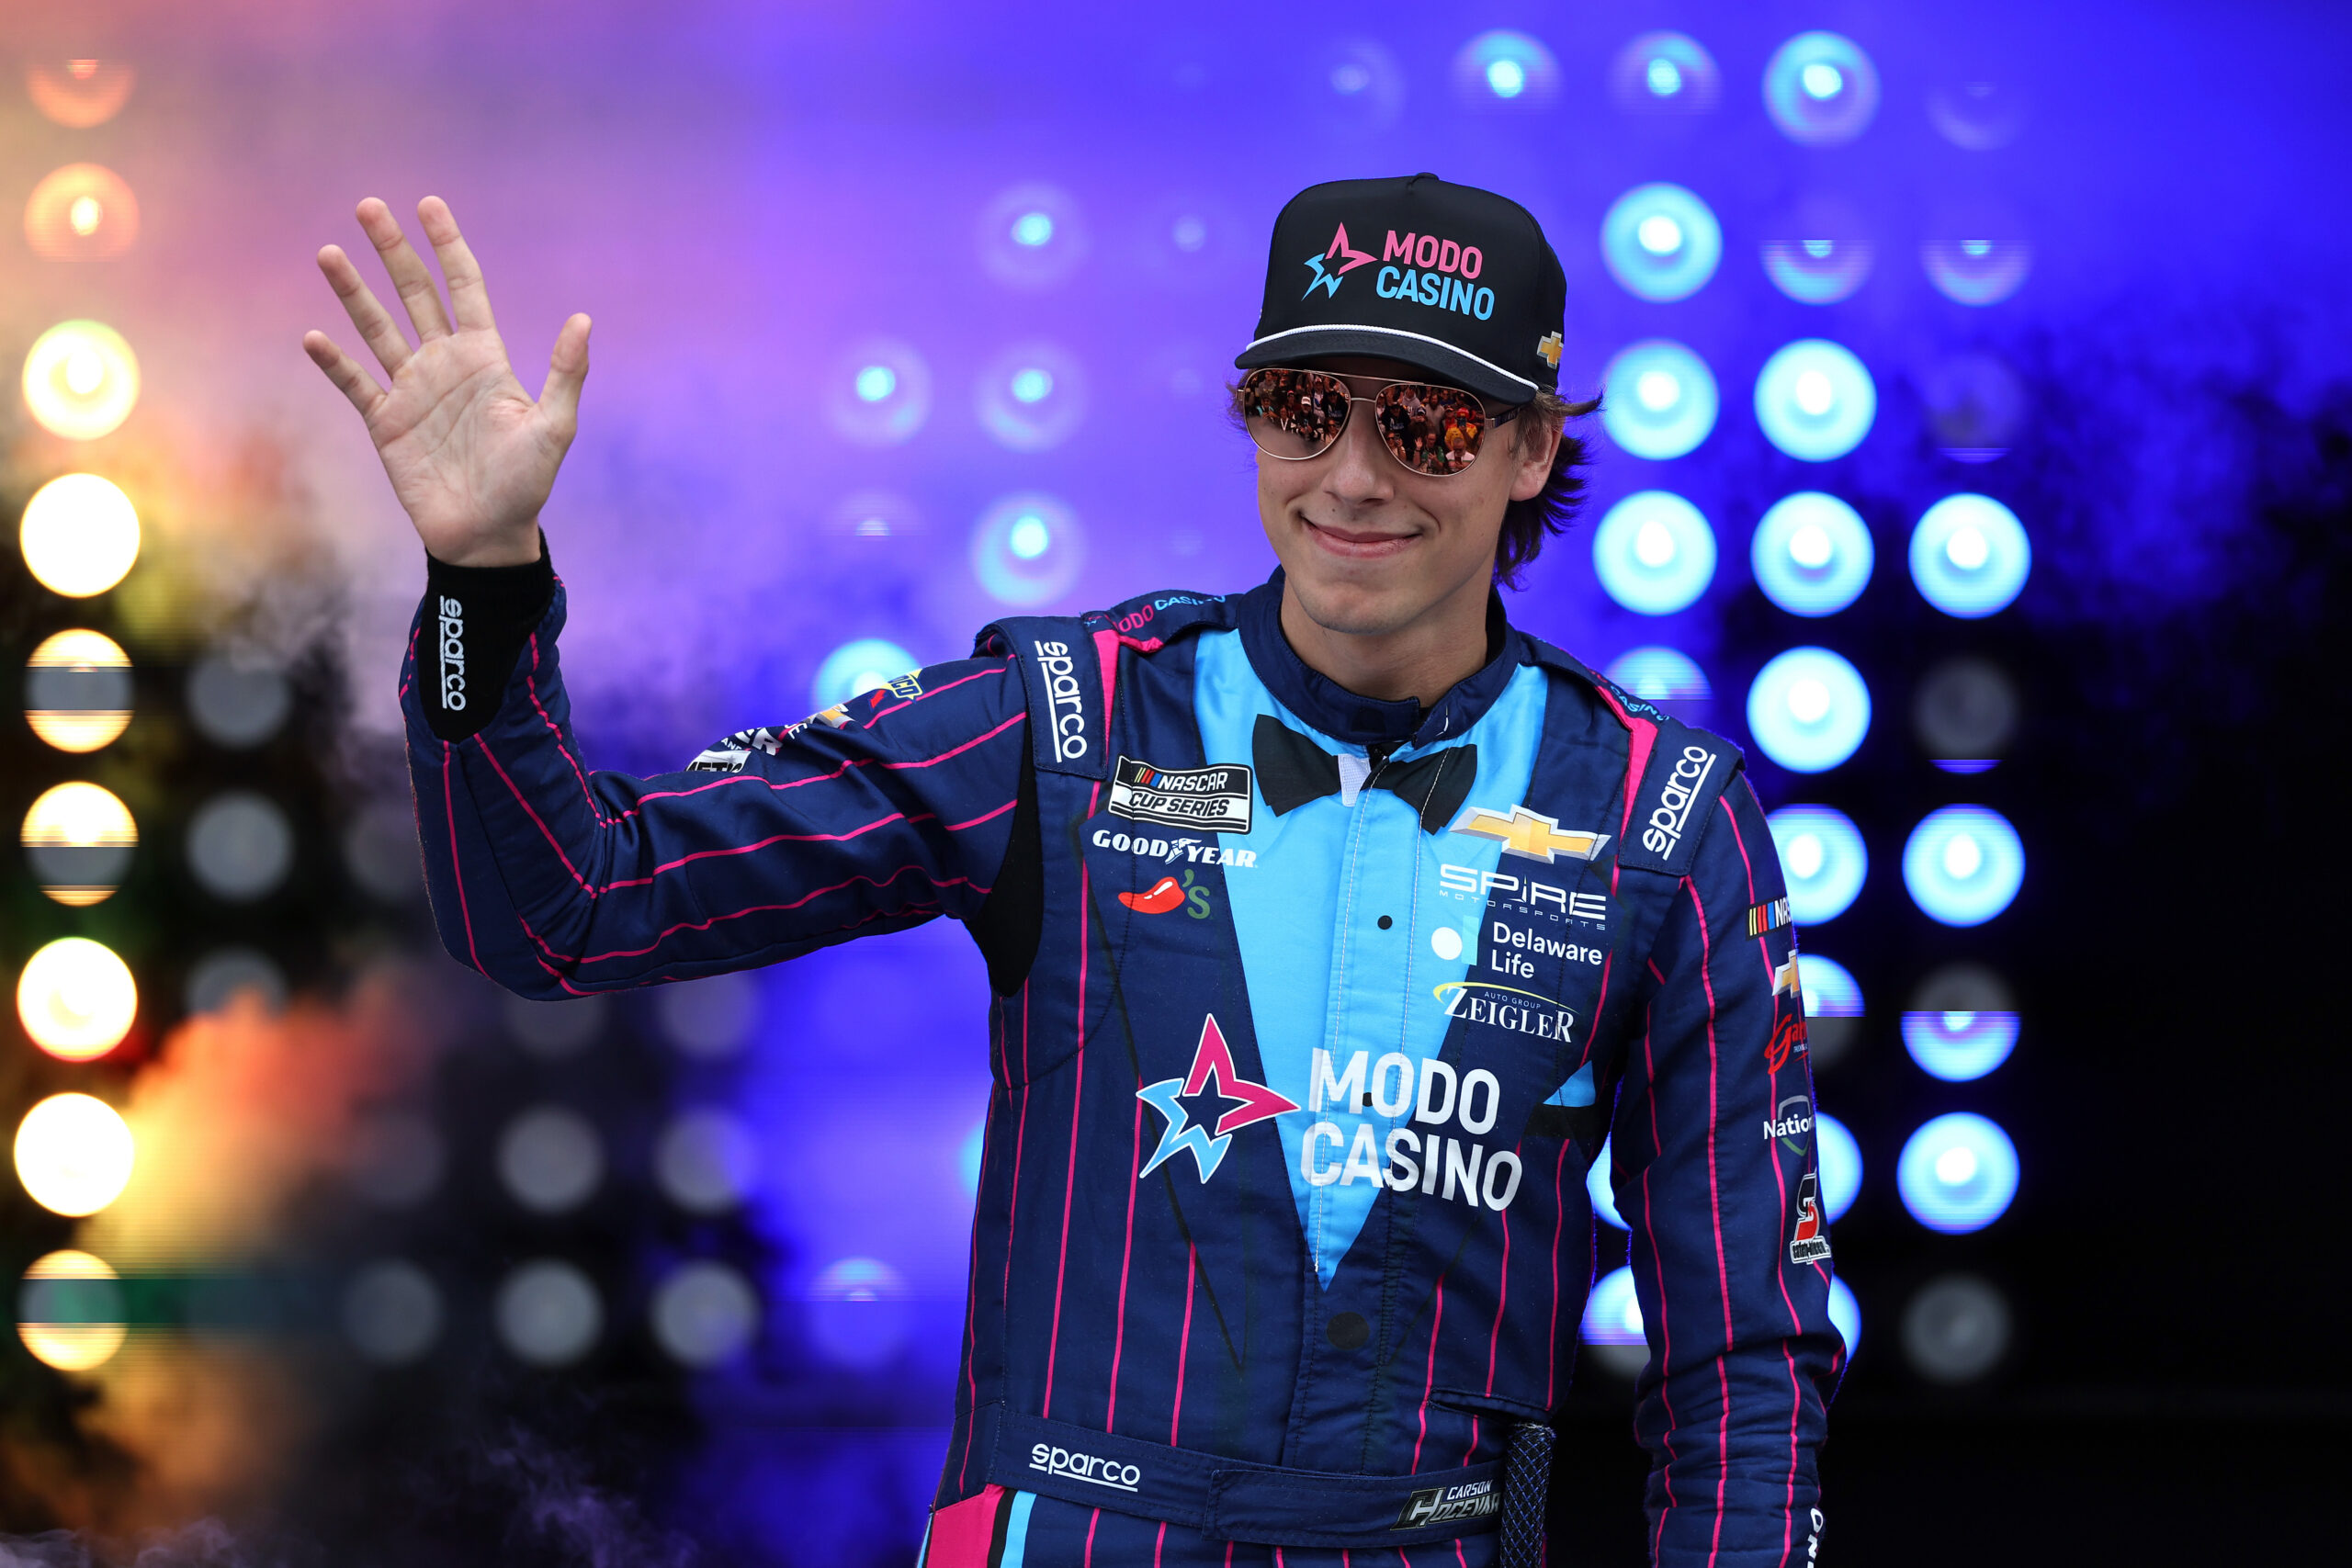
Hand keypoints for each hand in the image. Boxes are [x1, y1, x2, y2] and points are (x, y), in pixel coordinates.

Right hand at [303, 196, 587, 566]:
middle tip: (369, 205)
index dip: (448, 246)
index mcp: (485, 358)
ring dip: (354, 292)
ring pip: (377, 329)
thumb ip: (566, 373)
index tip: (428, 204)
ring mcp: (412, 391)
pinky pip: (355, 384)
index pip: (464, 287)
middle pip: (414, 294)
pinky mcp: (386, 423)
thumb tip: (584, 319)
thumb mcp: (554, 427)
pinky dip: (334, 362)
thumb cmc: (526, 483)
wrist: (487, 534)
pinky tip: (314, 336)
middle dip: (393, 251)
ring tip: (330, 253)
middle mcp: (445, 364)